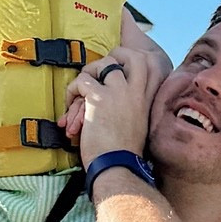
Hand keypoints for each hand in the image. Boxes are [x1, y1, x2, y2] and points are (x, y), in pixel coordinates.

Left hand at [64, 46, 168, 161]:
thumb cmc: (123, 154)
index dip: (132, 61)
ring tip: (81, 92)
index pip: (149, 66)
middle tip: (102, 69)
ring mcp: (119, 93)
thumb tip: (109, 98)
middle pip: (134, 56)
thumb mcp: (136, 126)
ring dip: (88, 74)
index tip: (119, 69)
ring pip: (103, 64)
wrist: (118, 167)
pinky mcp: (99, 99)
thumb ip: (129, 107)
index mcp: (147, 100)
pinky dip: (72, 91)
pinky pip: (82, 81)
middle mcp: (137, 92)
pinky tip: (71, 107)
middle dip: (116, 54)